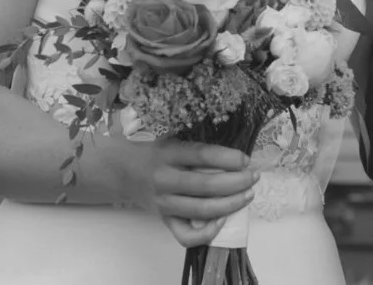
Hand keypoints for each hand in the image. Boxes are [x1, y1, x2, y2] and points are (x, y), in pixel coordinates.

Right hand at [116, 140, 257, 247]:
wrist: (119, 169)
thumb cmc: (150, 150)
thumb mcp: (168, 138)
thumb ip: (193, 145)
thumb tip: (231, 153)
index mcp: (166, 152)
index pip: (201, 155)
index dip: (227, 157)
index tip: (245, 158)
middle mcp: (164, 178)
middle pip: (206, 185)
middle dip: (236, 182)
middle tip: (254, 176)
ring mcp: (163, 202)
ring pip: (201, 210)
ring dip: (230, 204)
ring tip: (248, 195)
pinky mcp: (163, 219)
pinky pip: (185, 235)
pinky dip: (207, 233)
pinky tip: (222, 220)